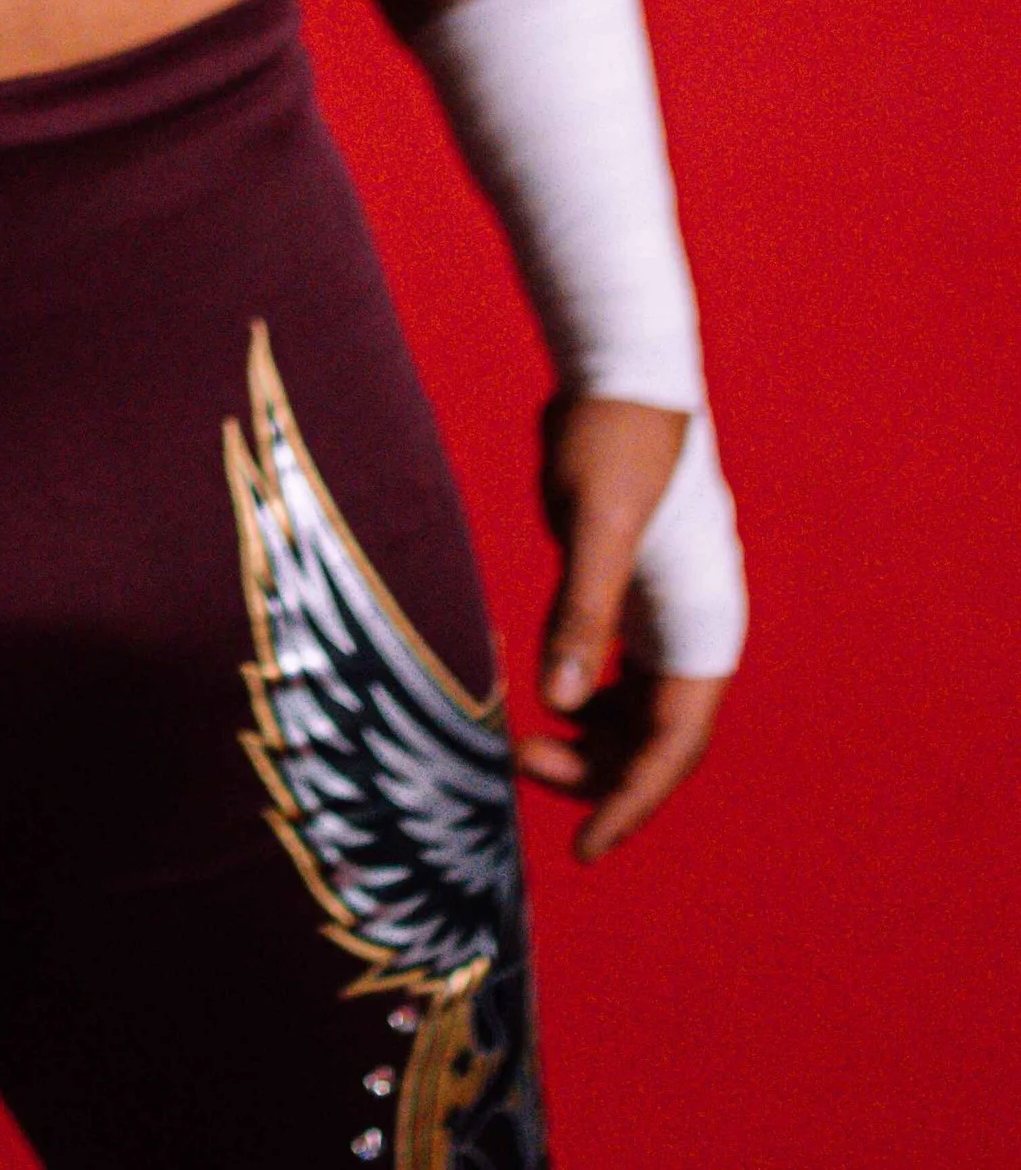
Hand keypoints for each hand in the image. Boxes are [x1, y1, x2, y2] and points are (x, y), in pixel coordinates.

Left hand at [514, 392, 725, 858]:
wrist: (619, 373)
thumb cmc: (612, 439)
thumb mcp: (595, 523)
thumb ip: (582, 609)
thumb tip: (558, 699)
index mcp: (703, 627)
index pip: (674, 744)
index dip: (631, 800)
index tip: (587, 848)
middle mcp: (694, 629)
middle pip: (654, 738)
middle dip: (595, 771)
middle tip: (518, 764)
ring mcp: (667, 611)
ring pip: (636, 710)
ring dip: (587, 738)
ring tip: (519, 742)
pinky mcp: (636, 588)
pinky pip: (620, 672)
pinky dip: (584, 697)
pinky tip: (543, 700)